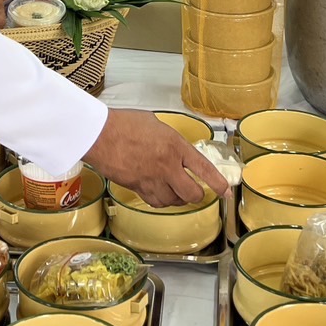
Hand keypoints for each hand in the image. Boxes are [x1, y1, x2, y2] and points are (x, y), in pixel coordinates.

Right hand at [83, 109, 229, 206]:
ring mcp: (152, 180)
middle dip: (197, 195)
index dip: (218, 183)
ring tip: (175, 190)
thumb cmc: (123, 123)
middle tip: (196, 191)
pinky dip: (161, 201)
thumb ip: (169, 139)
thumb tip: (173, 148)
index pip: (204, 169)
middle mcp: (167, 166)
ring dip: (178, 198)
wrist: (99, 134)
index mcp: (175, 146)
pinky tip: (159, 192)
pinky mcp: (138, 188)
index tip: (226, 191)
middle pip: (192, 194)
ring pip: (174, 201)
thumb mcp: (155, 123)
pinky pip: (156, 202)